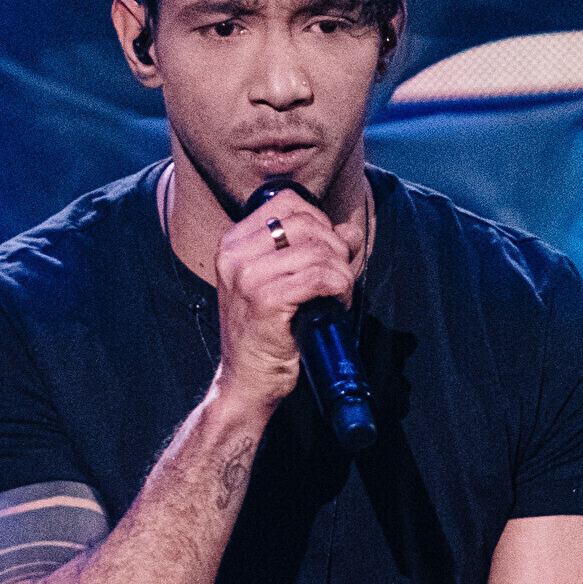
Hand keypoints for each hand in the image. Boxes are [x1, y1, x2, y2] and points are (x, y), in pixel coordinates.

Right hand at [211, 184, 358, 410]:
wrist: (245, 380)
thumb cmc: (265, 332)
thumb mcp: (284, 281)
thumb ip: (315, 250)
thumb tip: (350, 231)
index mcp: (232, 242)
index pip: (288, 202)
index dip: (319, 221)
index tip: (326, 251)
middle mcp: (234, 254)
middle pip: (307, 224)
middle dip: (335, 248)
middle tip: (337, 277)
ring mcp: (246, 277)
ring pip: (318, 251)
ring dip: (341, 273)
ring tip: (338, 295)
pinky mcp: (264, 300)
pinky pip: (320, 277)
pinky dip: (340, 288)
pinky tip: (336, 305)